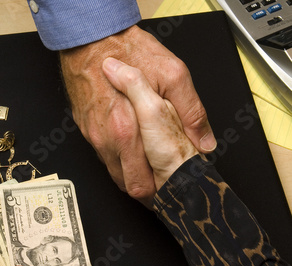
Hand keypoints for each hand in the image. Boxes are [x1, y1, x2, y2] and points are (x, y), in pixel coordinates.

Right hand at [59, 25, 214, 204]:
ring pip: (114, 174)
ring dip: (131, 176)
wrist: (91, 43)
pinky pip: (104, 157)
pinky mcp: (88, 133)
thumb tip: (204, 141)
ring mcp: (96, 138)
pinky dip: (118, 159)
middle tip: (160, 188)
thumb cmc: (129, 53)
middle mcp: (109, 139)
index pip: (140, 183)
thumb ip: (191, 112)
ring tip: (147, 170)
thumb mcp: (173, 75)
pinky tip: (130, 149)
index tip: (166, 193)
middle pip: (127, 185)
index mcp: (129, 130)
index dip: (155, 195)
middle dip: (145, 190)